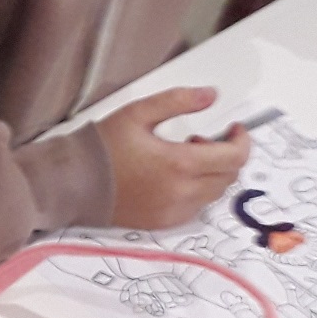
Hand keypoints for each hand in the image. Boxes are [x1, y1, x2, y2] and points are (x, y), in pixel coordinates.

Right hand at [96, 87, 250, 229]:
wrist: (74, 184)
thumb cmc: (102, 149)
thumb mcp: (138, 113)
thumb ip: (178, 100)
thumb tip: (211, 95)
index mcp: (180, 164)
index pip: (235, 157)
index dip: (242, 140)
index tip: (235, 129)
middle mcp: (183, 192)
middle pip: (229, 175)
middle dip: (226, 155)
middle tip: (202, 140)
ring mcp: (175, 211)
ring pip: (215, 192)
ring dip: (212, 173)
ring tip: (184, 158)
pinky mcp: (165, 222)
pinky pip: (197, 207)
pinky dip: (197, 191)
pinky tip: (174, 178)